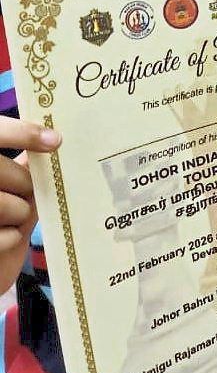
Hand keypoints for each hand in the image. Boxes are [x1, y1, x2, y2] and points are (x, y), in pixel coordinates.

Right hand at [0, 120, 61, 294]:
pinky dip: (11, 239)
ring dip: (19, 216)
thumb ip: (16, 167)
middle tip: (19, 195)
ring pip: (16, 206)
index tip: (56, 140)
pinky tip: (0, 239)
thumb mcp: (2, 189)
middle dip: (24, 187)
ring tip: (5, 220)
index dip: (23, 133)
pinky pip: (10, 236)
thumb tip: (47, 140)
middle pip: (15, 175)